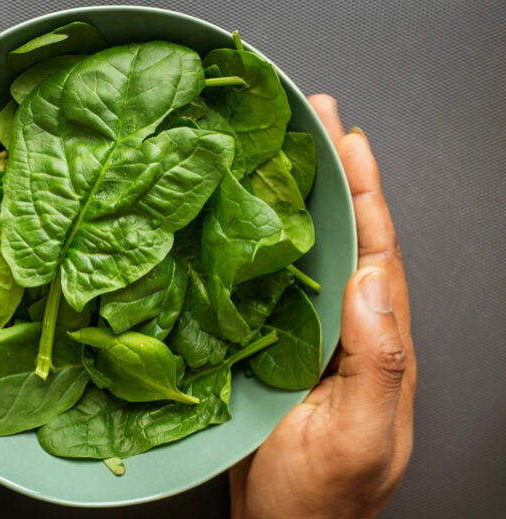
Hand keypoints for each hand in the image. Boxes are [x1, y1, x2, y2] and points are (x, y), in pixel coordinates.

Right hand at [230, 95, 416, 518]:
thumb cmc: (320, 499)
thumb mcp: (360, 438)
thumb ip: (380, 363)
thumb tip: (374, 281)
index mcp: (378, 341)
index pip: (377, 250)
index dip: (364, 191)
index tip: (348, 139)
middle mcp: (346, 327)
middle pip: (344, 235)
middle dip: (333, 173)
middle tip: (313, 118)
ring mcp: (307, 334)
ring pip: (305, 251)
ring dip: (295, 198)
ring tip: (278, 148)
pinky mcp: (270, 345)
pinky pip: (266, 282)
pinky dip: (258, 242)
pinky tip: (240, 216)